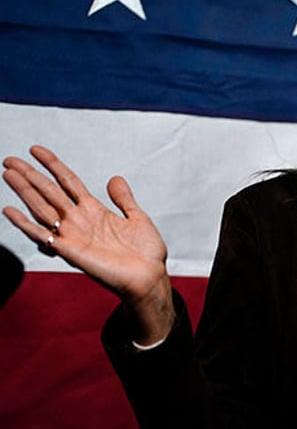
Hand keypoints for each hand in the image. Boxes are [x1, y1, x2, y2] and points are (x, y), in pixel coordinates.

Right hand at [3, 145, 174, 342]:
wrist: (149, 278)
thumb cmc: (146, 254)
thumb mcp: (137, 218)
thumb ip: (124, 199)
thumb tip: (115, 179)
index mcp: (95, 211)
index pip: (68, 181)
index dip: (53, 165)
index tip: (36, 150)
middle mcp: (79, 221)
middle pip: (49, 192)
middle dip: (30, 175)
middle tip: (9, 159)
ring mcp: (73, 235)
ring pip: (42, 208)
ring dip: (24, 191)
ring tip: (9, 174)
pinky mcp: (70, 251)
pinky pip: (42, 235)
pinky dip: (25, 224)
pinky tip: (10, 210)